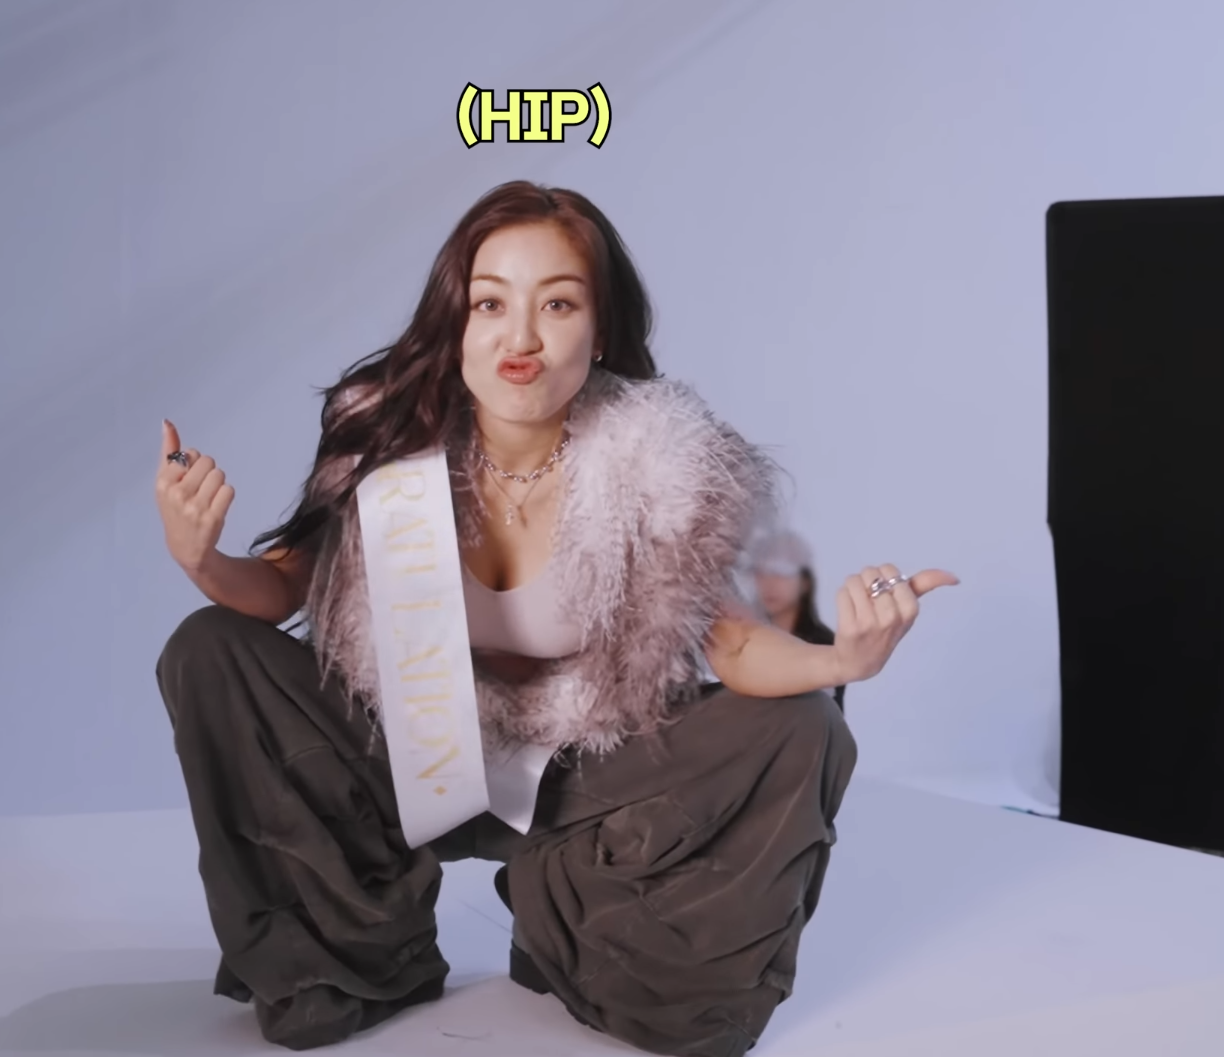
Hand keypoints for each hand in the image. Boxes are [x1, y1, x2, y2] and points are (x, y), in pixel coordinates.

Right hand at [154, 420, 234, 572]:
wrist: (186, 547)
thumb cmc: (175, 508)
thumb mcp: (166, 481)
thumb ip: (168, 451)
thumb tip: (167, 422)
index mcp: (163, 482)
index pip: (190, 454)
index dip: (194, 464)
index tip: (188, 479)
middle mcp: (177, 494)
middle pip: (208, 462)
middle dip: (208, 472)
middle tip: (200, 489)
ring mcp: (195, 507)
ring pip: (220, 475)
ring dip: (218, 484)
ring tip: (208, 497)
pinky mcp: (213, 517)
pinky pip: (229, 490)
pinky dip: (226, 496)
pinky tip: (216, 506)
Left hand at [831, 564, 958, 683]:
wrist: (860, 661)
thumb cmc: (886, 629)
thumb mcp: (908, 610)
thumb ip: (925, 585)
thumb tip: (955, 577)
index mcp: (910, 610)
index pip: (890, 570)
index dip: (883, 575)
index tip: (886, 591)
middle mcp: (892, 617)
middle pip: (870, 573)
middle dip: (866, 580)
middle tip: (870, 600)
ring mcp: (870, 623)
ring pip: (853, 580)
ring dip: (852, 588)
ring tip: (858, 605)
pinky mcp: (850, 628)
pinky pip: (842, 593)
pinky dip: (843, 597)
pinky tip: (849, 612)